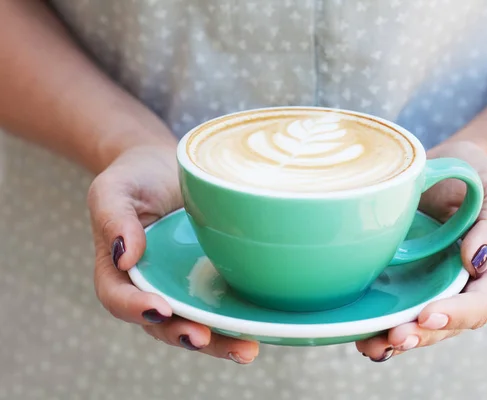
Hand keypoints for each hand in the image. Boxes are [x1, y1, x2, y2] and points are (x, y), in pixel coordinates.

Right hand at [87, 145, 258, 363]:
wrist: (168, 166)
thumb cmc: (137, 177)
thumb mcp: (115, 189)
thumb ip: (113, 218)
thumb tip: (124, 255)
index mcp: (118, 270)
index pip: (118, 298)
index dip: (136, 308)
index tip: (160, 309)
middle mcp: (152, 286)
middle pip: (162, 324)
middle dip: (184, 335)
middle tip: (203, 337)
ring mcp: (184, 286)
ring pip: (197, 323)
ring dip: (219, 341)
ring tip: (245, 349)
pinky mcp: (212, 279)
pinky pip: (222, 305)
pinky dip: (238, 321)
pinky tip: (260, 328)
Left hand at [356, 141, 486, 361]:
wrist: (449, 168)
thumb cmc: (479, 178)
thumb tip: (477, 261)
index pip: (481, 303)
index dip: (457, 314)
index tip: (429, 314)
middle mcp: (459, 285)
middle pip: (445, 324)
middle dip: (421, 334)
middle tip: (395, 337)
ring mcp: (430, 285)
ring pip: (417, 323)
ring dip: (394, 339)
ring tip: (370, 345)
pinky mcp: (404, 279)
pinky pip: (393, 307)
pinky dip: (377, 325)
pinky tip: (358, 335)